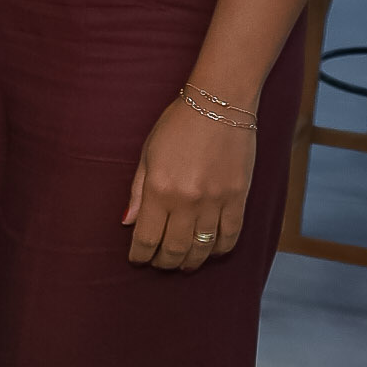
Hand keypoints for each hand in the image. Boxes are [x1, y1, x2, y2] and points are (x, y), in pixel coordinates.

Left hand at [124, 96, 255, 271]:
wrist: (220, 103)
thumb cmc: (178, 125)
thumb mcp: (148, 154)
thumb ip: (138, 191)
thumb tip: (127, 221)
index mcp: (160, 190)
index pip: (146, 239)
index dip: (140, 255)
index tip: (137, 258)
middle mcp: (187, 201)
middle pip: (174, 250)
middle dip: (163, 263)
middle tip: (159, 263)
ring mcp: (215, 201)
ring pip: (202, 249)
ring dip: (190, 262)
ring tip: (183, 263)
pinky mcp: (239, 198)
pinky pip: (230, 236)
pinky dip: (219, 250)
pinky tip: (211, 251)